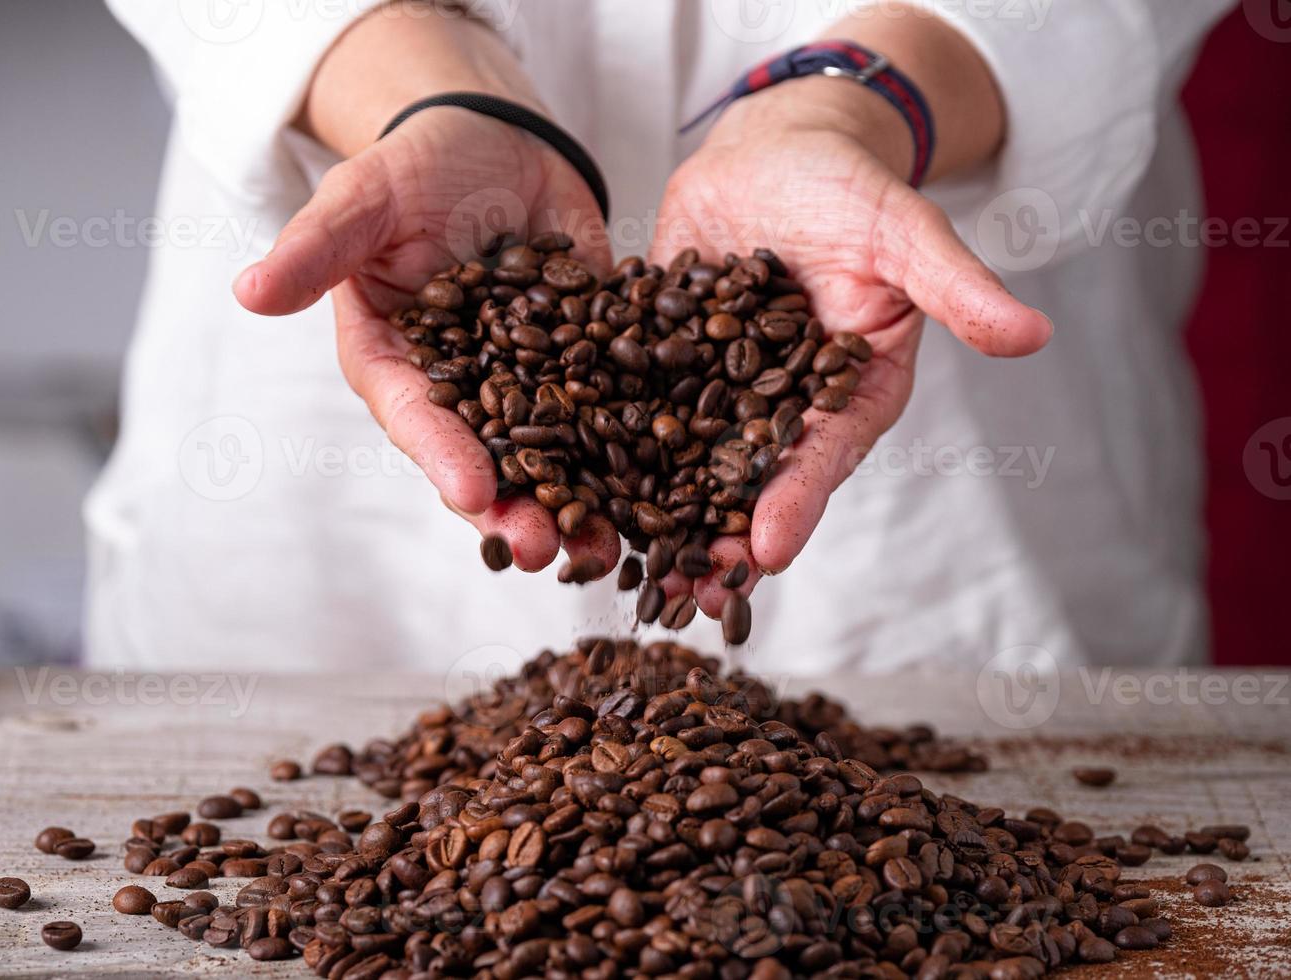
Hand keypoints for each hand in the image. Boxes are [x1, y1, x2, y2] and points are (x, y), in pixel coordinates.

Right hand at [234, 107, 615, 572]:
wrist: (495, 142)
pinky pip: (615, 412)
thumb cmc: (414, 168)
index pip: (416, 419)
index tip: (472, 493)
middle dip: (515, 509)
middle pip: (487, 460)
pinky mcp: (587, 366)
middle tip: (544, 550)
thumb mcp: (363, 197)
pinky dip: (640, 448)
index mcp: (398, 365)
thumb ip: (317, 247)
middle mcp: (462, 392)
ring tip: (610, 547)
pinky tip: (670, 487)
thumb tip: (248, 291)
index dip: (443, 457)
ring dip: (581, 503)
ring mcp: (528, 385)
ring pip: (554, 455)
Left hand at [650, 85, 1052, 618]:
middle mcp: (784, 405)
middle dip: (720, 536)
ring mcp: (720, 390)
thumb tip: (1035, 335)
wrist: (779, 149)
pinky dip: (604, 442)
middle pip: (752, 479)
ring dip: (659, 511)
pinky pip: (634, 405)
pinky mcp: (666, 363)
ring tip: (624, 567)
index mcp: (850, 389)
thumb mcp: (906, 230)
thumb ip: (957, 287)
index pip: (824, 455)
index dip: (798, 501)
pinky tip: (570, 482)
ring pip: (687, 459)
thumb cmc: (852, 186)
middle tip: (688, 594)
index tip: (765, 551)